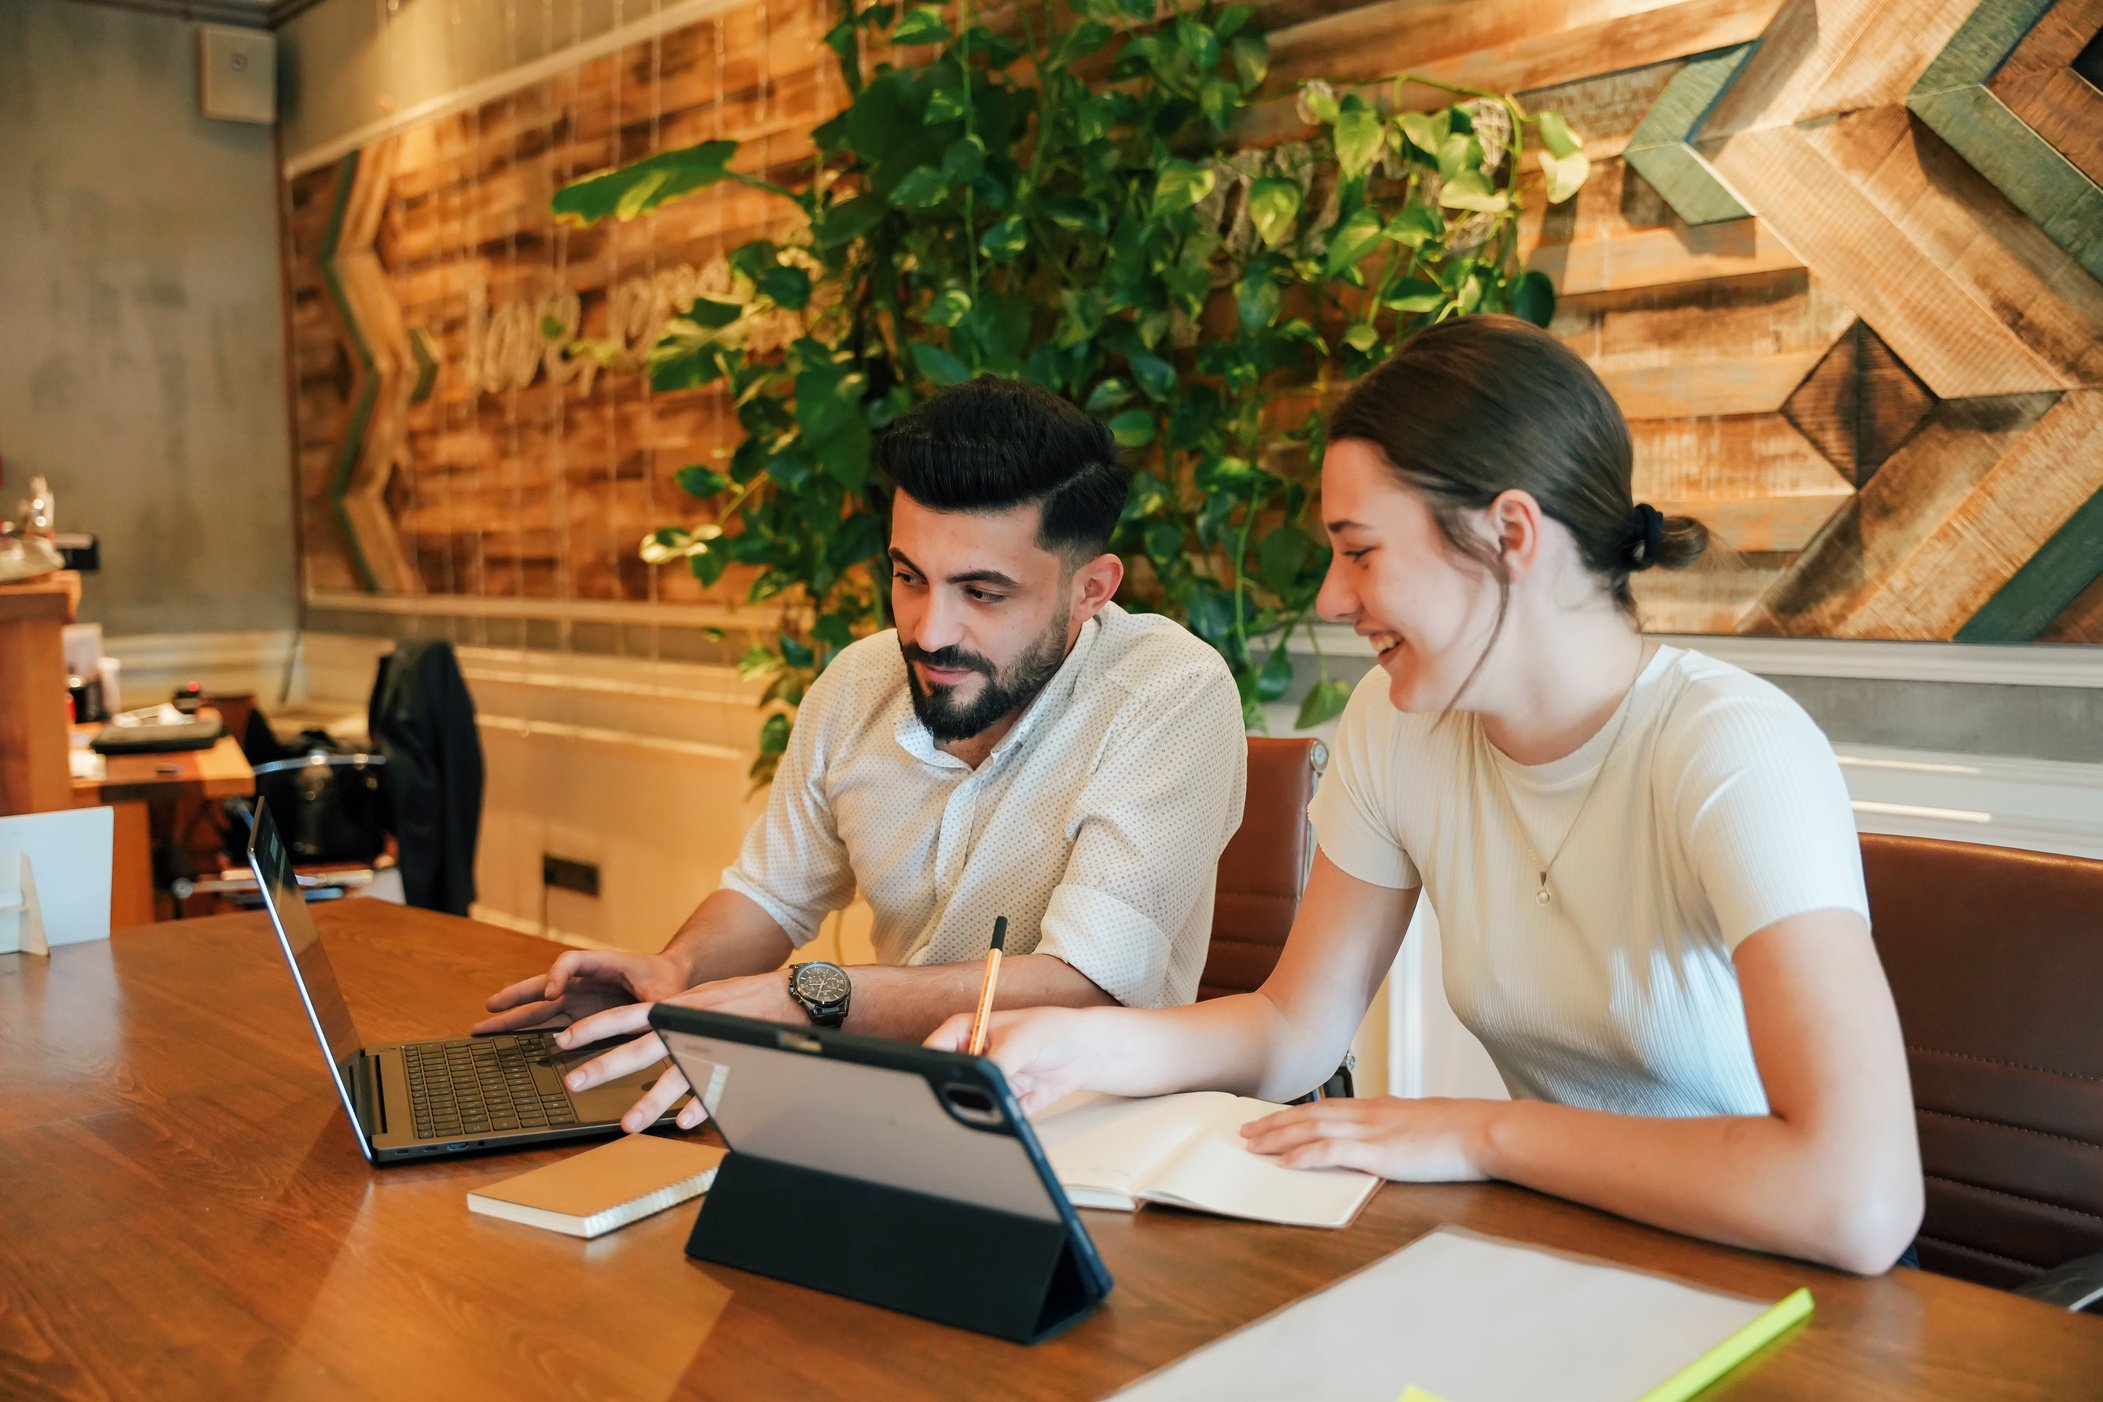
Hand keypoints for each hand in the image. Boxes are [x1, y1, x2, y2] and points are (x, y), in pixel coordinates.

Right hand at [473, 947, 690, 1037]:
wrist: (673, 981)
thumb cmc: (668, 983)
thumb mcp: (663, 993)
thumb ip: (651, 1006)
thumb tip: (647, 1021)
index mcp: (603, 964)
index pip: (571, 962)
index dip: (558, 975)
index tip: (551, 993)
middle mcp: (584, 980)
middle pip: (542, 984)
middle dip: (515, 996)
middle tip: (489, 1007)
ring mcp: (579, 998)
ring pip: (539, 1007)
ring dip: (512, 1016)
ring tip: (482, 1027)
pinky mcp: (579, 1015)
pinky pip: (550, 1022)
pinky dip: (528, 1031)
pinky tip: (509, 1042)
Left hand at [559, 971, 808, 1134]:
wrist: (793, 994)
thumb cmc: (747, 999)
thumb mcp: (702, 1000)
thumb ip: (676, 1016)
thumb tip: (647, 1031)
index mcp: (677, 1007)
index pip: (626, 1016)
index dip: (594, 1028)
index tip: (564, 1040)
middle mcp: (688, 1023)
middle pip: (640, 1047)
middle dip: (605, 1065)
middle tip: (574, 1083)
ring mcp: (711, 1043)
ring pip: (675, 1074)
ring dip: (650, 1101)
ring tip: (629, 1125)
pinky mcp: (736, 1060)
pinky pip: (716, 1087)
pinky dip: (701, 1105)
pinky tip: (687, 1122)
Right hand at [924, 1007, 1098, 1115]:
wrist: (1083, 1053)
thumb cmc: (1051, 1031)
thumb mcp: (1021, 1041)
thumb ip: (996, 1063)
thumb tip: (980, 1085)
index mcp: (965, 1032)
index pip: (934, 1051)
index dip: (931, 1067)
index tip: (941, 1081)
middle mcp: (970, 1058)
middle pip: (946, 1083)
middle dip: (958, 1093)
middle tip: (976, 1094)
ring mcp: (984, 1082)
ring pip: (970, 1104)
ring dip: (988, 1106)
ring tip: (1014, 1092)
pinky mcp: (1001, 1102)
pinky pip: (996, 1117)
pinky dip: (1011, 1113)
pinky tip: (1032, 1095)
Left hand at [1240, 1096, 1500, 1181]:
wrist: (1482, 1131)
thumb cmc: (1461, 1131)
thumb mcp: (1422, 1123)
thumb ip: (1399, 1128)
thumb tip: (1390, 1138)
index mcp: (1378, 1107)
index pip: (1327, 1107)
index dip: (1296, 1113)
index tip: (1273, 1118)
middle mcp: (1368, 1113)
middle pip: (1309, 1115)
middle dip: (1275, 1123)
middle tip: (1247, 1130)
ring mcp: (1371, 1131)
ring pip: (1311, 1128)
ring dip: (1278, 1136)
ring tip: (1253, 1144)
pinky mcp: (1378, 1151)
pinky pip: (1331, 1151)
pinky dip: (1304, 1155)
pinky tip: (1285, 1163)